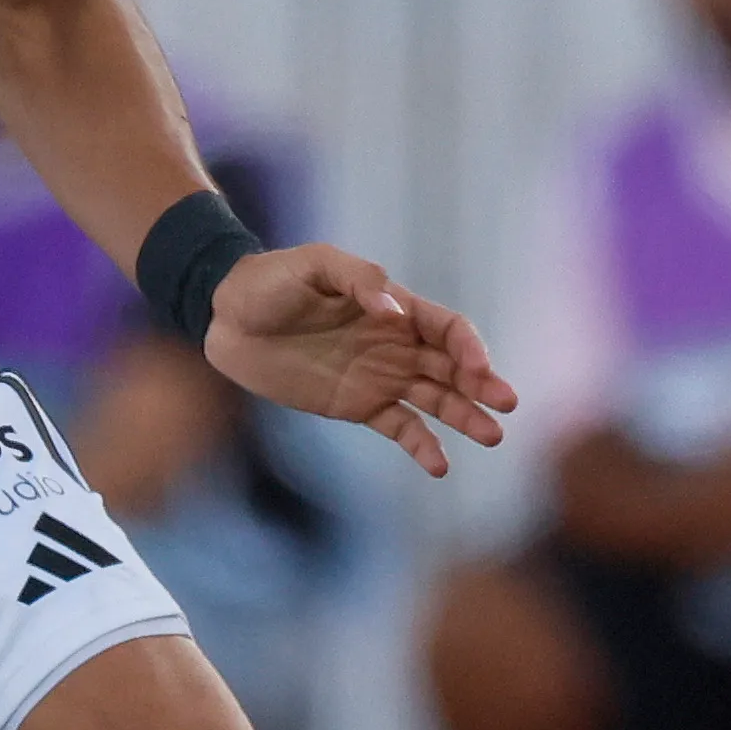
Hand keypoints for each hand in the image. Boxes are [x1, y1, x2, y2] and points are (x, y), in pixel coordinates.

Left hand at [202, 245, 513, 476]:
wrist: (225, 316)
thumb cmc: (271, 280)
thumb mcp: (315, 264)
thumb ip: (360, 279)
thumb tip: (395, 313)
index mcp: (395, 308)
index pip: (448, 328)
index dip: (469, 346)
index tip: (476, 367)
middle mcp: (396, 344)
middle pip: (453, 367)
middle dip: (483, 384)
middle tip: (505, 404)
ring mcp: (380, 377)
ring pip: (436, 400)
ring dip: (466, 417)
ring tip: (492, 437)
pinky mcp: (357, 405)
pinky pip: (399, 427)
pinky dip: (422, 445)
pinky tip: (440, 466)